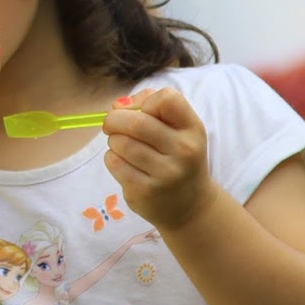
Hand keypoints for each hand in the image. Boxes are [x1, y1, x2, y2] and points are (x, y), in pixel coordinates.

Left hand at [103, 88, 216, 231]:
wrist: (190, 205)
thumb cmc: (178, 158)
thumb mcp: (179, 130)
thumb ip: (151, 108)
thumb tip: (117, 106)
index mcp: (193, 128)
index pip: (167, 98)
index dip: (147, 101)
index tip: (142, 112)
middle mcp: (183, 150)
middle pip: (136, 122)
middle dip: (115, 120)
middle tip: (111, 125)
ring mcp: (165, 173)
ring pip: (121, 143)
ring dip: (113, 140)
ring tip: (122, 146)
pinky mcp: (145, 191)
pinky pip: (114, 163)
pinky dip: (112, 158)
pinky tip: (123, 163)